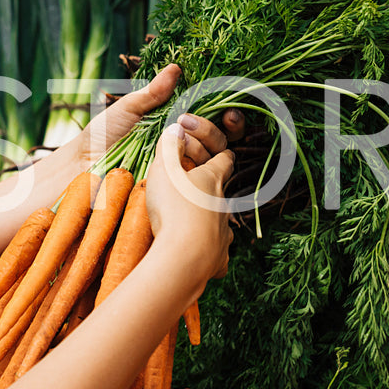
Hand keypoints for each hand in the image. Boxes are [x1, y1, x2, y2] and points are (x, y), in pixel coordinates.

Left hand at [71, 64, 241, 168]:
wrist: (83, 165)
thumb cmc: (102, 135)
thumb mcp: (129, 108)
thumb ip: (153, 92)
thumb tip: (175, 68)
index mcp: (178, 127)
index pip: (215, 122)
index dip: (228, 118)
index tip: (228, 112)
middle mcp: (185, 150)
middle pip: (221, 142)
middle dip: (214, 130)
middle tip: (185, 122)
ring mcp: (181, 173)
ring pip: (213, 163)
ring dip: (201, 146)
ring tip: (175, 140)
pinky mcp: (172, 193)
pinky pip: (196, 185)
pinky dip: (193, 170)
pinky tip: (181, 160)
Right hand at [145, 123, 234, 285]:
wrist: (185, 258)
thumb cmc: (174, 208)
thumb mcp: (164, 170)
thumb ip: (169, 147)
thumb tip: (176, 129)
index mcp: (212, 180)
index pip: (224, 159)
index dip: (219, 154)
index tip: (214, 153)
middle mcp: (223, 205)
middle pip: (221, 191)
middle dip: (208, 189)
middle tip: (187, 190)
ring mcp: (223, 233)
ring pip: (221, 222)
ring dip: (207, 220)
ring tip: (187, 225)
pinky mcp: (219, 259)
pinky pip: (217, 253)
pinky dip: (208, 251)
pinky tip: (197, 255)